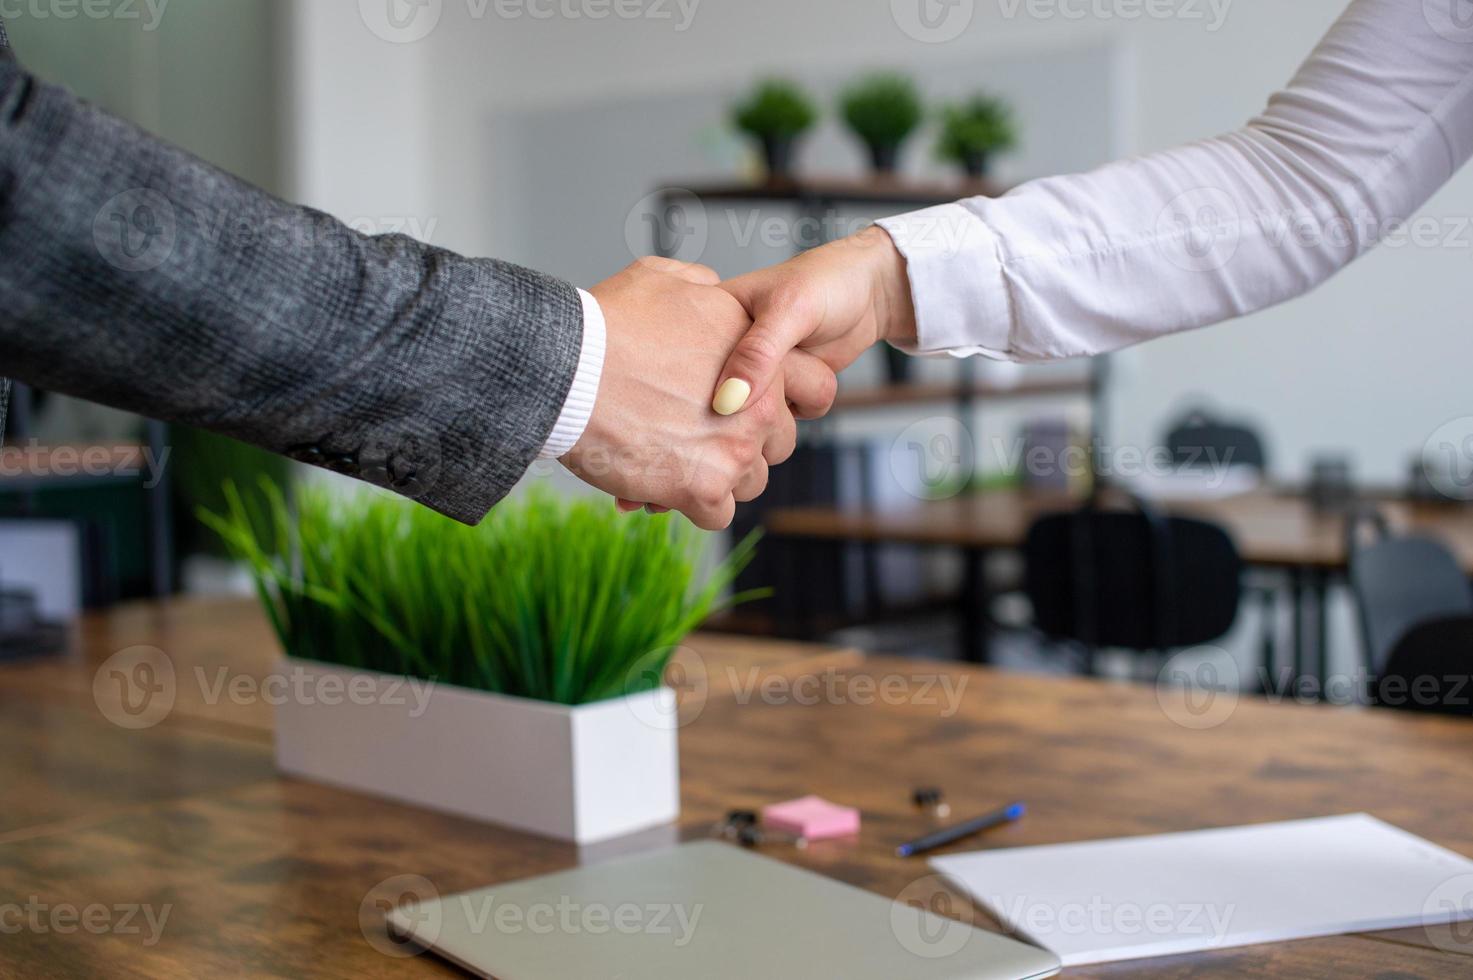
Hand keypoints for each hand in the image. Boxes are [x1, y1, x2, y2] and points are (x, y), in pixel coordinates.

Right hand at [563, 257, 834, 529]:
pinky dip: (693, 506)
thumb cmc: (603, 325)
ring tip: (677, 460)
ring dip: (719, 477)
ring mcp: (735, 448)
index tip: (749, 405)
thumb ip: (699, 284)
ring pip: (750, 481)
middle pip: (780, 442)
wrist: (565, 370)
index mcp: (757, 351)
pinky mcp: (704, 488)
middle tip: (702, 436)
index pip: (814, 385)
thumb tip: (710, 287)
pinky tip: (666, 487)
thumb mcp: (659, 277)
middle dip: (746, 442)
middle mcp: (759, 402)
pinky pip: (718, 514)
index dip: (782, 398)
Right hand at [711, 225, 917, 415]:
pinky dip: (794, 410)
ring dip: (776, 407)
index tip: (729, 388)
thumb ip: (759, 353)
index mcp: (712, 316)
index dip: (698, 382)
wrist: (869, 294)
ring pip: (748, 414)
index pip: (689, 361)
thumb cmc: (828, 282)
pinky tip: (805, 388)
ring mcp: (752, 373)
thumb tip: (727, 400)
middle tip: (780, 373)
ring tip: (798, 366)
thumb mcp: (790, 309)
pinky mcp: (776, 392)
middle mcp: (726, 349)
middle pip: (716, 396)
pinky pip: (774, 420)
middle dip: (749, 399)